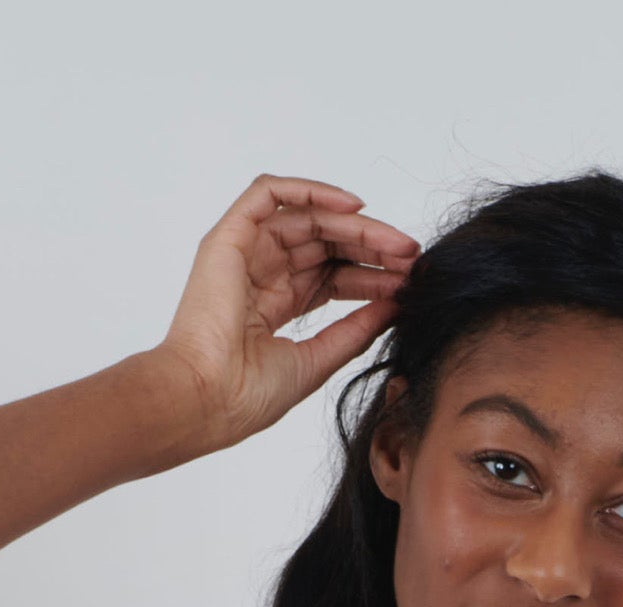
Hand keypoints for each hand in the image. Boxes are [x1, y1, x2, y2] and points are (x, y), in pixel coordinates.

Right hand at [146, 176, 418, 454]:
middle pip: (324, 244)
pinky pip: (269, 193)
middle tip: (412, 256)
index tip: (410, 282)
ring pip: (307, 218)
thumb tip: (394, 306)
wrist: (210, 399)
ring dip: (354, 225)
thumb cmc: (249, 395)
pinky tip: (352, 207)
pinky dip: (309, 192)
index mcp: (277, 303)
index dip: (371, 275)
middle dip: (370, 247)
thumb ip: (354, 331)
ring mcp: (244, 251)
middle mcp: (261, 271)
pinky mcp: (228, 236)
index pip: (333, 275)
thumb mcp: (319, 359)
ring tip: (395, 242)